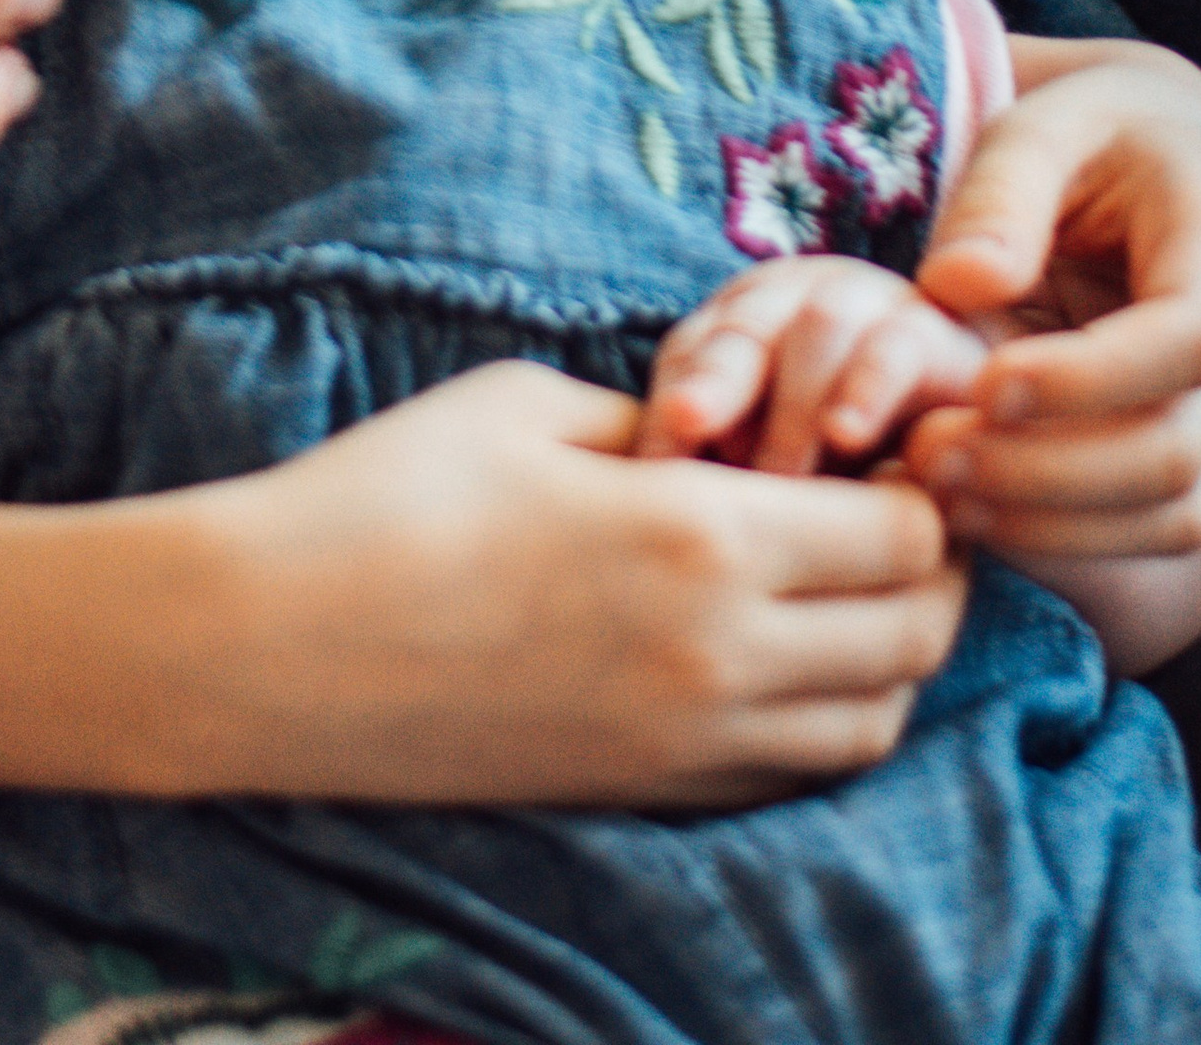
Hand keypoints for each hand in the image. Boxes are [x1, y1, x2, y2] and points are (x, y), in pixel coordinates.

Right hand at [188, 362, 966, 808]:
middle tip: (889, 516)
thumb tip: (727, 440)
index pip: (900, 534)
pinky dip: (819, 722)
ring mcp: (684, 744)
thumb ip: (660, 423)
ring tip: (840, 592)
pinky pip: (790, 776)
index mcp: (704, 537)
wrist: (274, 643)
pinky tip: (772, 658)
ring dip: (886, 660)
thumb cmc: (393, 492)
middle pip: (912, 640)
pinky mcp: (642, 795)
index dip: (917, 487)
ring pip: (869, 727)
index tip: (886, 447)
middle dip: (927, 574)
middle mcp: (720, 657)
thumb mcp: (534, 404)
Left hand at [642, 257, 989, 475]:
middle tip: (694, 443)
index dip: (674, 402)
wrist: (974, 429)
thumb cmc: (844, 462)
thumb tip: (649, 505)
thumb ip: (719, 463)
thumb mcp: (770, 460)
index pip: (692, 351)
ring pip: (819, 328)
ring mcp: (871, 309)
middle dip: (716, 382)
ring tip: (780, 475)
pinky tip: (847, 438)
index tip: (651, 463)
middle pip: (744, 328)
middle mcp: (802, 301)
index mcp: (745, 321)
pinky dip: (867, 389)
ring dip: (794, 403)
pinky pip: (897, 349)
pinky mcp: (939, 338)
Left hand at [902, 42, 1200, 567]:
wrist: (1162, 161)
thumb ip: (1001, 196)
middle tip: (928, 452)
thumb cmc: (1091, 137)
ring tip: (937, 489)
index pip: (1194, 336)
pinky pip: (1157, 532)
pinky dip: (1068, 540)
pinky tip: (974, 512)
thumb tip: (960, 285)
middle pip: (1179, 448)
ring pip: (1175, 514)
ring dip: (1052, 522)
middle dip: (1048, 470)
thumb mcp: (1042, 126)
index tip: (985, 385)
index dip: (1091, 378)